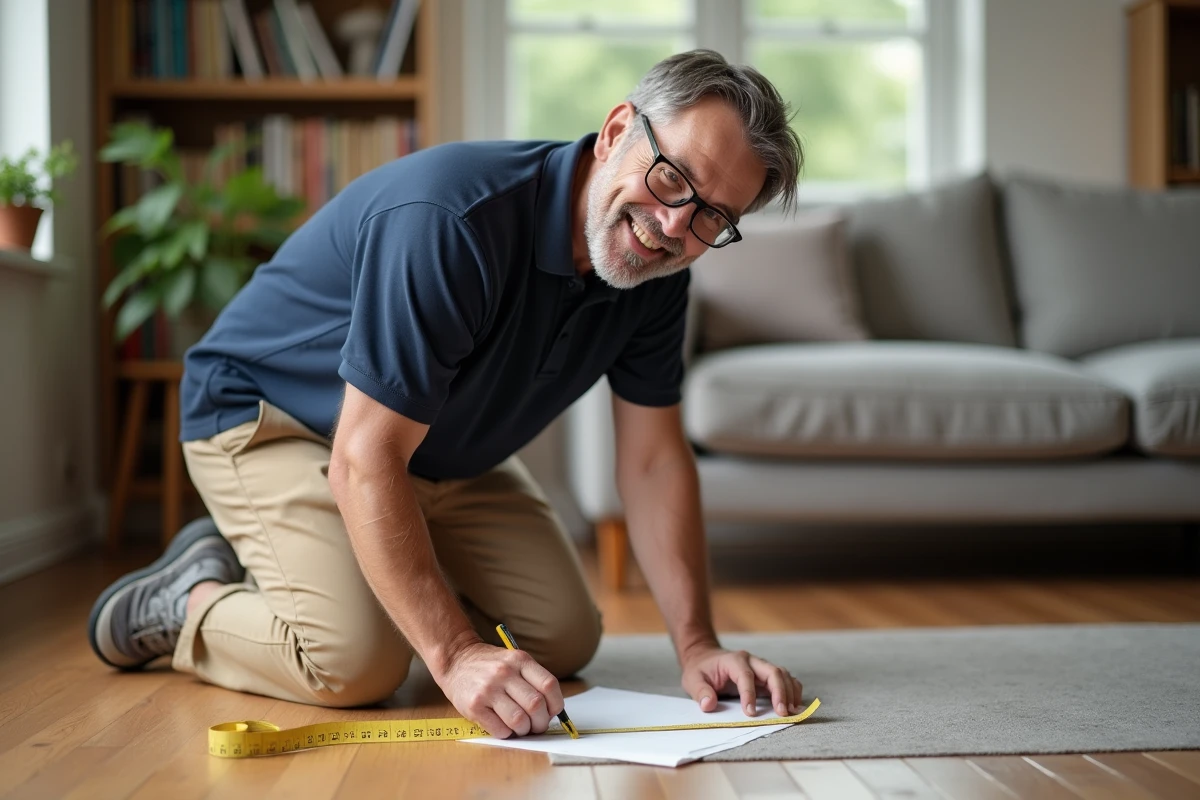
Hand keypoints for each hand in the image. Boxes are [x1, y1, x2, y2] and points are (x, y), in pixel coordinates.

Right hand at [436, 641, 564, 738]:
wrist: (456, 660)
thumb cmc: (489, 665)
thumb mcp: (513, 661)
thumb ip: (532, 680)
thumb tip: (551, 711)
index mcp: (520, 660)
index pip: (549, 685)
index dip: (556, 704)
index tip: (552, 712)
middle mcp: (505, 673)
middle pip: (535, 705)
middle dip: (541, 722)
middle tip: (536, 725)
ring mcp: (488, 690)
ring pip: (519, 720)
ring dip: (524, 730)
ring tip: (520, 727)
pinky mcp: (474, 706)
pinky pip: (500, 730)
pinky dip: (507, 733)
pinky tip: (503, 726)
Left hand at [681, 645, 803, 717]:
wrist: (704, 657)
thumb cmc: (700, 669)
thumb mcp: (693, 679)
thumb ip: (700, 691)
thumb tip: (708, 704)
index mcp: (733, 660)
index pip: (745, 676)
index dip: (749, 694)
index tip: (750, 713)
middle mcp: (751, 660)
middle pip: (772, 671)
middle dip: (780, 692)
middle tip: (782, 713)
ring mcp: (760, 666)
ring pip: (782, 674)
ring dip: (789, 692)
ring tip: (791, 711)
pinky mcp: (765, 674)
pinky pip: (784, 678)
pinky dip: (792, 690)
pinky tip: (795, 704)